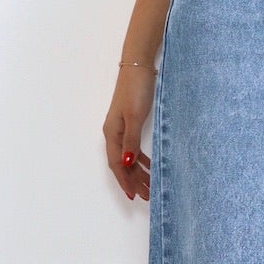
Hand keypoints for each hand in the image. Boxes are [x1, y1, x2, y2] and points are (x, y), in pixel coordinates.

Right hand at [104, 62, 156, 201]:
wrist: (138, 67)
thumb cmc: (136, 90)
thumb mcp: (135, 117)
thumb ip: (131, 141)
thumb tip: (126, 164)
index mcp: (112, 134)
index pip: (117, 164)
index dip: (125, 181)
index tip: (134, 196)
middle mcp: (114, 133)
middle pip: (122, 164)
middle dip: (133, 181)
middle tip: (148, 196)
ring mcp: (122, 128)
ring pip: (129, 157)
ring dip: (138, 172)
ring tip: (151, 186)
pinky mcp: (130, 123)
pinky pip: (133, 148)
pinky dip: (141, 159)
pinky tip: (150, 166)